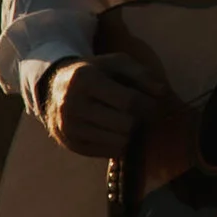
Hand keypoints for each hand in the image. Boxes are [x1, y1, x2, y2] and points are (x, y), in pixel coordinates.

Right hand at [43, 54, 160, 158]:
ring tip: (122, 120)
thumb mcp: (115, 64)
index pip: (129, 101)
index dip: (148, 105)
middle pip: (126, 124)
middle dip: (137, 119)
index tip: (152, 104)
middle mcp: (72, 105)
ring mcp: (69, 127)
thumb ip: (141, 74)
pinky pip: (109, 152)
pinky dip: (117, 143)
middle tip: (136, 112)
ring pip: (119, 142)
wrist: (54, 89)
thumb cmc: (94, 73)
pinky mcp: (71, 144)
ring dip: (129, 132)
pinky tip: (111, 129)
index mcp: (85, 80)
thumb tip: (162, 93)